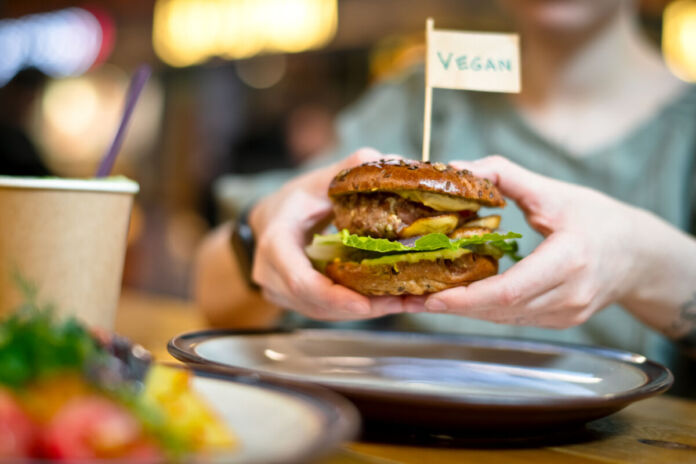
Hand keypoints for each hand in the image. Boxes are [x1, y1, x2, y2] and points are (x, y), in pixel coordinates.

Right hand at [249, 148, 407, 319]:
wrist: (269, 220)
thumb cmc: (294, 200)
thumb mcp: (319, 180)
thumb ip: (351, 170)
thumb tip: (392, 161)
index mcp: (276, 241)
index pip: (299, 278)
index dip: (332, 295)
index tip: (364, 303)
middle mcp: (271, 273)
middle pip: (316, 303)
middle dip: (360, 307)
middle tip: (400, 302)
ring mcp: (280, 291)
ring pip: (323, 312)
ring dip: (363, 311)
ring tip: (402, 302)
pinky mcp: (294, 301)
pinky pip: (325, 311)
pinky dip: (356, 308)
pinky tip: (386, 301)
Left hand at [418, 155, 654, 328]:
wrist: (639, 255)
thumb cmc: (599, 219)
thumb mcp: (554, 192)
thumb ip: (506, 176)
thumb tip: (460, 168)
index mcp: (570, 260)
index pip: (510, 289)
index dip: (468, 297)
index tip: (434, 296)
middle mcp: (570, 295)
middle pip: (501, 309)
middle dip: (455, 306)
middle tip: (415, 298)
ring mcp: (567, 314)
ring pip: (504, 318)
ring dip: (466, 311)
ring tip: (427, 299)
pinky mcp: (561, 322)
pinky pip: (515, 318)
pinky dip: (486, 309)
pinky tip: (461, 298)